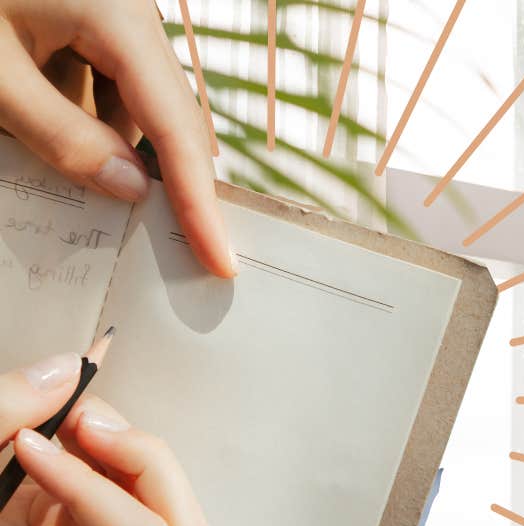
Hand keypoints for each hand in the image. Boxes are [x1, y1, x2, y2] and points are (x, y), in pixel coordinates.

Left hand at [0, 0, 232, 276]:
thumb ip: (60, 133)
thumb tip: (131, 189)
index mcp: (120, 17)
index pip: (177, 125)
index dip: (198, 199)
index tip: (220, 258)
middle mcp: (136, 14)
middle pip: (174, 115)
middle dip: (173, 182)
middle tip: (183, 247)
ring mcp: (120, 15)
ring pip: (144, 103)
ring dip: (122, 150)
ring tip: (93, 183)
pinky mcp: (98, 19)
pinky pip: (115, 83)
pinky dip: (98, 122)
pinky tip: (65, 140)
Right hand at [0, 354, 212, 525]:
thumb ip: (0, 417)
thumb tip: (66, 370)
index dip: (92, 478)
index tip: (29, 443)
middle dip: (143, 464)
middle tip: (79, 421)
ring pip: (176, 520)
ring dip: (131, 460)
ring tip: (68, 428)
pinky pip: (143, 506)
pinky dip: (114, 464)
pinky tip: (66, 444)